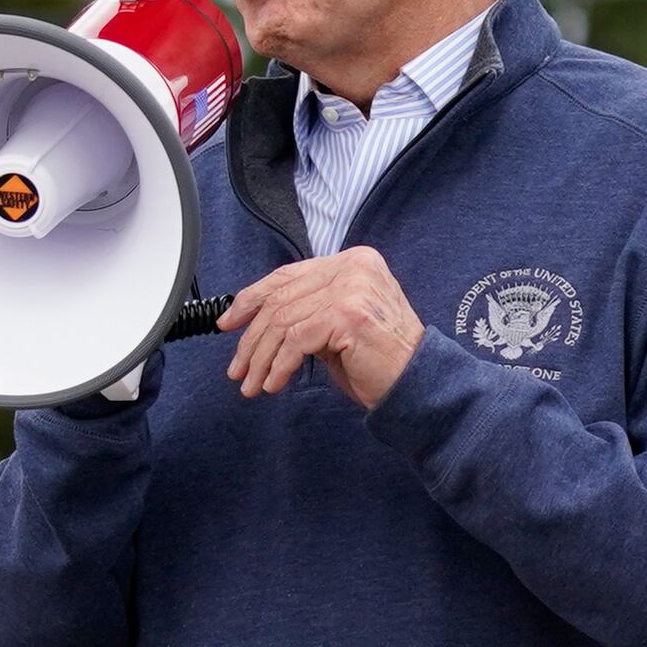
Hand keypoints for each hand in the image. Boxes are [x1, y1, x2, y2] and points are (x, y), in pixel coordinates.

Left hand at [216, 248, 426, 407]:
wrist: (416, 384)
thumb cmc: (379, 361)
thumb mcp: (337, 325)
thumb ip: (307, 310)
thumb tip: (255, 319)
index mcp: (353, 261)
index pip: (288, 275)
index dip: (252, 299)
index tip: (229, 323)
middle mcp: (353, 267)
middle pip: (281, 299)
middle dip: (252, 339)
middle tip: (238, 368)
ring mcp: (352, 288)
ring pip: (283, 321)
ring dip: (261, 358)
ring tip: (253, 384)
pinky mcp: (348, 314)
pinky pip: (296, 341)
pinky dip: (279, 366)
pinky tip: (275, 384)